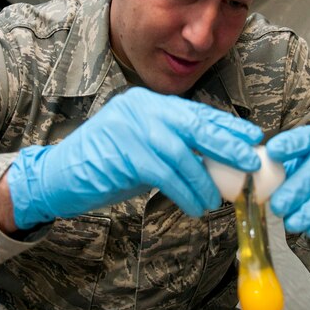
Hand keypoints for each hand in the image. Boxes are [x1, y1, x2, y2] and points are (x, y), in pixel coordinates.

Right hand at [7, 87, 262, 227]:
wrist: (57, 178)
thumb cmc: (104, 167)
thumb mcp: (142, 150)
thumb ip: (173, 148)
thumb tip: (216, 162)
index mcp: (148, 103)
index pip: (196, 112)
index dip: (228, 126)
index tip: (253, 138)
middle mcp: (140, 108)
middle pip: (195, 125)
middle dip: (227, 145)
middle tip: (251, 163)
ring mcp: (129, 128)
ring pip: (181, 154)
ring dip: (203, 181)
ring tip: (214, 201)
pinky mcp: (122, 152)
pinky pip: (165, 173)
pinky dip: (185, 192)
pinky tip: (194, 206)